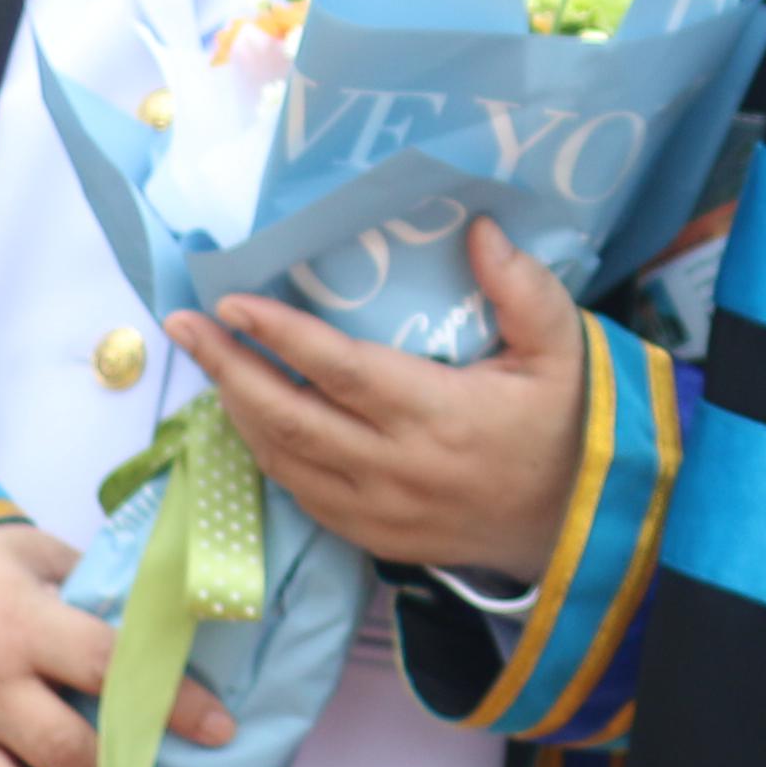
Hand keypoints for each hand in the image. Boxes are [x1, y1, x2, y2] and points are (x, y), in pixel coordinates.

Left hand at [167, 220, 590, 583]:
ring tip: (209, 361)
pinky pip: (300, 495)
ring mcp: (379, 511)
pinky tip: (250, 418)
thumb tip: (478, 228)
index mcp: (440, 416)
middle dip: (228, 368)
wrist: (580, 527)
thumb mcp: (564, 350)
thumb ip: (523, 288)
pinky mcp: (373, 538)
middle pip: (288, 418)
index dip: (281, 336)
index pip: (341, 371)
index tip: (233, 303)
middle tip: (185, 324)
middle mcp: (397, 469)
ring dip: (237, 409)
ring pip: (282, 461)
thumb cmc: (568, 425)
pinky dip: (267, 454)